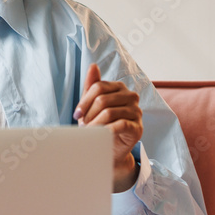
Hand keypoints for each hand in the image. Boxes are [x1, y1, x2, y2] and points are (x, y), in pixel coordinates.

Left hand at [73, 63, 142, 191]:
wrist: (110, 148)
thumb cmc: (100, 123)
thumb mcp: (92, 104)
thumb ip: (92, 86)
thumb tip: (93, 66)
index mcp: (119, 87)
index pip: (98, 87)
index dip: (84, 101)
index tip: (76, 114)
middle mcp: (131, 97)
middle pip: (103, 99)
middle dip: (89, 114)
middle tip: (83, 125)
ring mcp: (137, 112)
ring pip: (109, 112)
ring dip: (95, 124)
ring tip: (88, 132)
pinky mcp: (138, 128)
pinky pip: (120, 125)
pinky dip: (106, 131)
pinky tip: (99, 136)